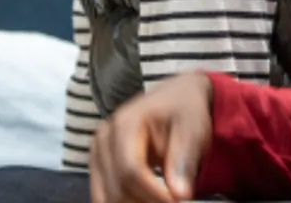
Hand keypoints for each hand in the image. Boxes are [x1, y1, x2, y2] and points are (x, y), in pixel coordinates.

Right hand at [90, 72, 214, 202]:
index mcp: (124, 124)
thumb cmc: (183, 109)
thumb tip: (180, 194)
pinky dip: (126, 202)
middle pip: (117, 188)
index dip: (154, 194)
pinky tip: (147, 199)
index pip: (130, 170)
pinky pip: (104, 197)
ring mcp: (97, 154)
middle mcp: (103, 139)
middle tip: (173, 199)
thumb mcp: (193, 127)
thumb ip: (183, 159)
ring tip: (161, 197)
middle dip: (147, 201)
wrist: (175, 98)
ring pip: (107, 198)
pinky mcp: (99, 167)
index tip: (177, 200)